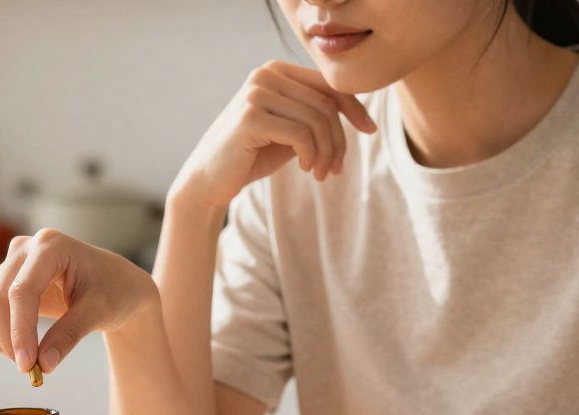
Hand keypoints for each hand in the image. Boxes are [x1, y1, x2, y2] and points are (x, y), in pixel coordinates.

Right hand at [0, 228, 159, 372]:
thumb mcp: (98, 313)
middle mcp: (24, 248)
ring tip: (30, 361)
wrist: (114, 283)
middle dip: (9, 341)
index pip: (22, 291)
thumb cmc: (113, 291)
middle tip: (31, 371)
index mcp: (51, 246)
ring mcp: (10, 263)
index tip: (27, 366)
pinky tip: (21, 349)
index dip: (20, 331)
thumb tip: (43, 365)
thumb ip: (69, 335)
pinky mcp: (3, 280)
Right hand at [170, 61, 375, 210]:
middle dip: (338, 140)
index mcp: (275, 71)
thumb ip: (314, 115)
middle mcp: (265, 74)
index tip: (370, 131)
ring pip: (317, 120)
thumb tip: (357, 110)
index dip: (354, 107)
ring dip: (326, 152)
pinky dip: (311, 155)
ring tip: (320, 174)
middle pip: (325, 103)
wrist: (208, 180)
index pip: (327, 84)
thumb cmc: (251, 156)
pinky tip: (306, 169)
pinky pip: (301, 134)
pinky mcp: (251, 117)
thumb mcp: (290, 130)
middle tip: (335, 169)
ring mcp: (256, 93)